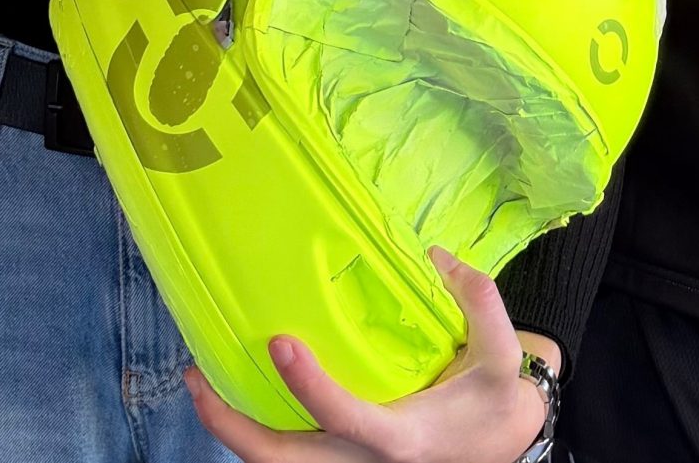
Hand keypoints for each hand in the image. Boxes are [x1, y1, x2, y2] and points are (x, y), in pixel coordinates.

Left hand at [187, 249, 551, 462]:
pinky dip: (254, 428)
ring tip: (201, 382)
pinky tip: (239, 389)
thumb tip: (435, 255)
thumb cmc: (495, 399)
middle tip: (196, 377)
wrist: (500, 444)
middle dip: (232, 428)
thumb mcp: (502, 353)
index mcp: (402, 438)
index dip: (309, 386)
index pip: (345, 419)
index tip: (280, 342)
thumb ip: (479, 300)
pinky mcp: (341, 460)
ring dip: (233, 430)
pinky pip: (287, 452)